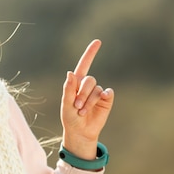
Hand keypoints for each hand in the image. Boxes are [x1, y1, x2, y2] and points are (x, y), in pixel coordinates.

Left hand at [60, 39, 113, 159]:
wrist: (80, 132)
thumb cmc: (70, 118)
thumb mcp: (65, 104)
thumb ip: (68, 89)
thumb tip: (70, 73)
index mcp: (76, 83)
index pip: (84, 64)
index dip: (90, 53)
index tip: (98, 42)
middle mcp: (88, 86)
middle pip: (89, 80)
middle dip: (82, 93)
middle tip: (77, 106)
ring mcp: (98, 93)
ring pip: (96, 89)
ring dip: (89, 101)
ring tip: (82, 111)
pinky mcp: (106, 100)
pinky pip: (107, 93)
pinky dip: (102, 98)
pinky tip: (100, 103)